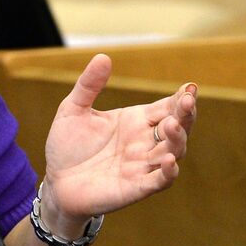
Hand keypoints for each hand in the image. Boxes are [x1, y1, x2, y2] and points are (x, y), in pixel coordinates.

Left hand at [38, 55, 197, 233]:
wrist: (56, 182)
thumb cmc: (67, 146)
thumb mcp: (73, 110)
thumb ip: (88, 86)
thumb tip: (103, 57)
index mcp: (136, 120)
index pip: (167, 107)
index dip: (181, 98)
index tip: (190, 88)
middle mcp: (145, 142)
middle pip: (177, 127)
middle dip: (186, 114)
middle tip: (188, 101)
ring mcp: (143, 166)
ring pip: (173, 152)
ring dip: (177, 139)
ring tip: (173, 124)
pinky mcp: (135, 188)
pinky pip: (159, 181)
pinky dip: (168, 172)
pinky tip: (169, 160)